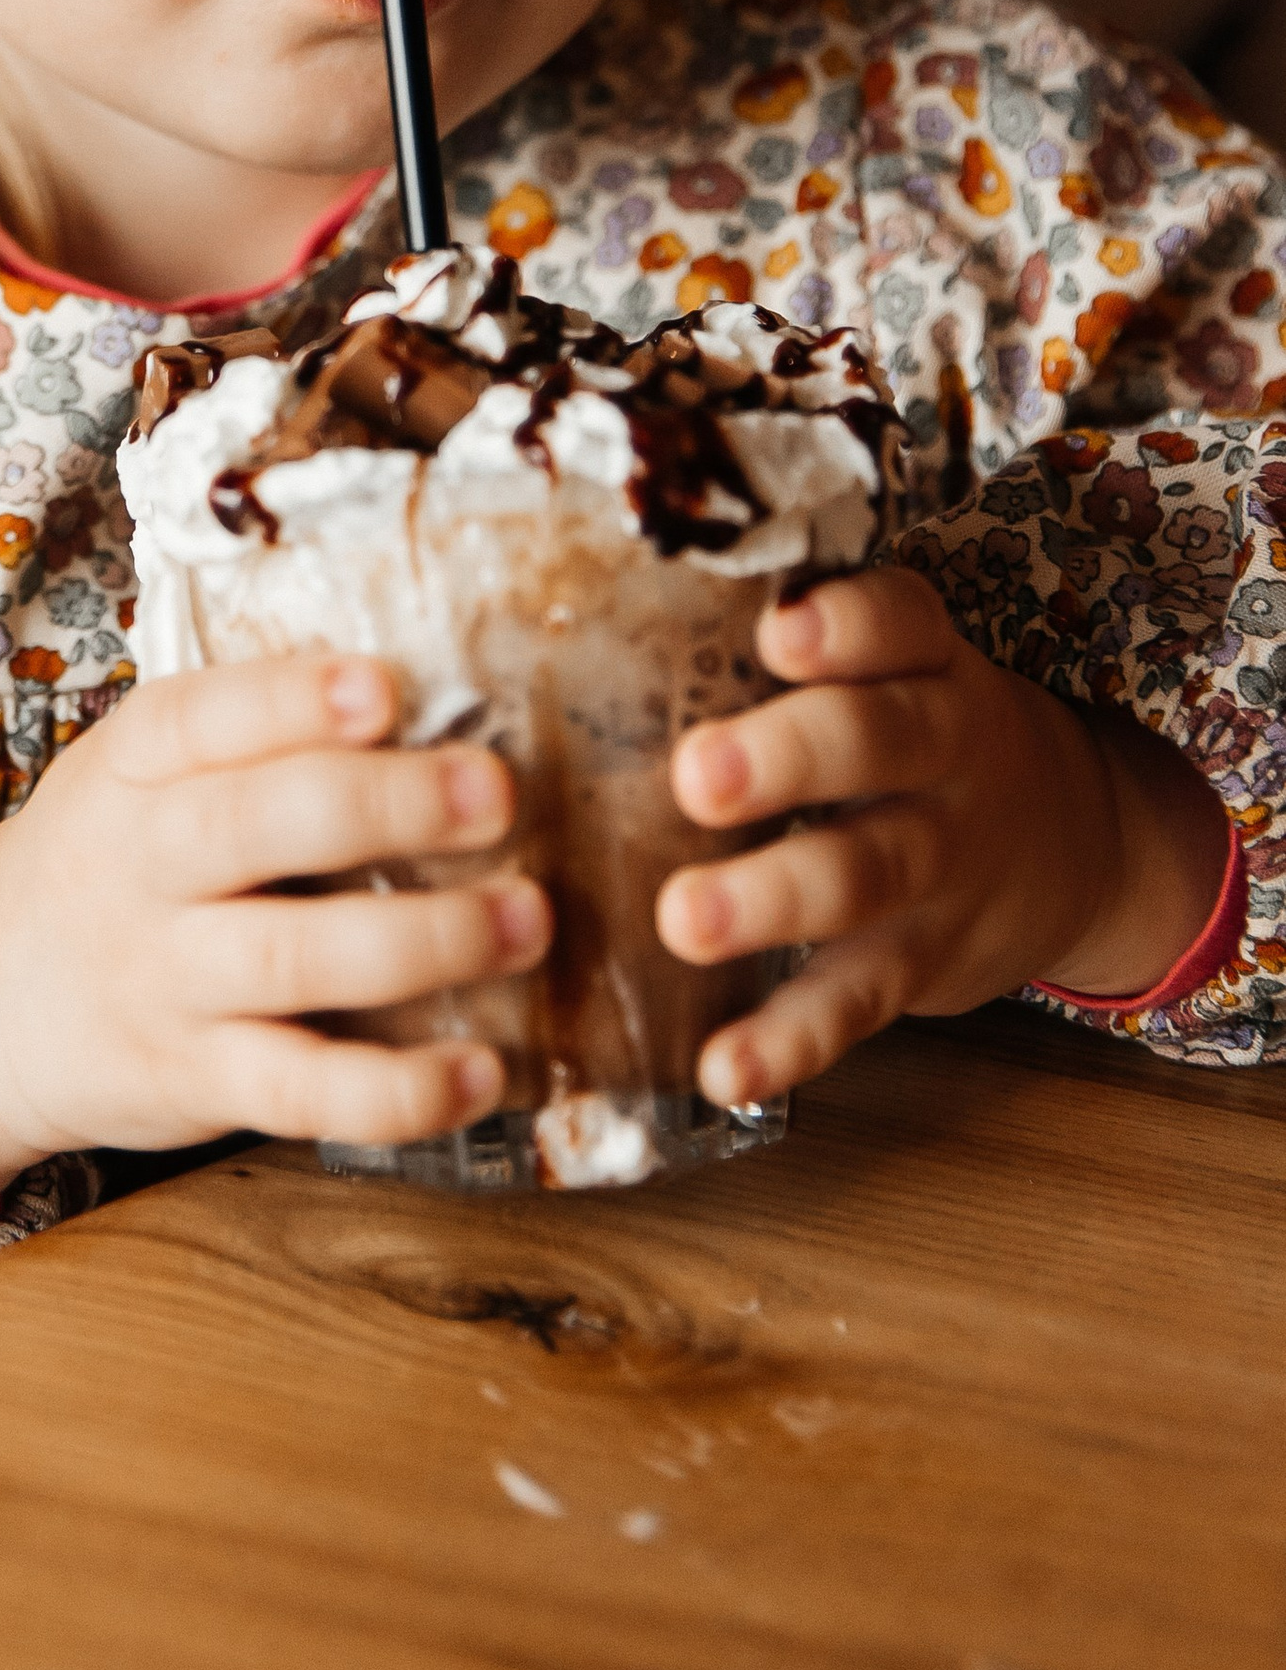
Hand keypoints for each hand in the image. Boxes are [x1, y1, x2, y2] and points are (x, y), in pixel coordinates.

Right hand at [0, 655, 545, 1280]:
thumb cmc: (108, 861)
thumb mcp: (135, 773)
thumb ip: (249, 737)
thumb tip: (434, 681)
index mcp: (131, 766)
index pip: (202, 716)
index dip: (294, 700)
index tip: (386, 686)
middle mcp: (140, 865)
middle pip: (256, 825)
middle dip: (387, 804)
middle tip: (498, 793)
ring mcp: (165, 978)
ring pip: (295, 957)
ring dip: (426, 939)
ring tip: (527, 919)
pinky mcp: (195, 1080)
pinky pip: (302, 1093)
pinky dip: (398, 1091)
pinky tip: (480, 1071)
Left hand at [659, 565, 1232, 1112]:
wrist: (1076, 845)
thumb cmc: (915, 729)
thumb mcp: (897, 664)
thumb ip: (797, 632)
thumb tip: (593, 602)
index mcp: (923, 661)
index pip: (900, 622)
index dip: (847, 626)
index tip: (780, 630)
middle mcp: (941, 753)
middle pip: (874, 743)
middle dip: (785, 759)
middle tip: (695, 776)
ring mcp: (935, 863)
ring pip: (859, 875)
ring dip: (770, 899)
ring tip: (683, 921)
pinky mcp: (916, 962)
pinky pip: (853, 1001)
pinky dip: (791, 1042)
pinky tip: (723, 1067)